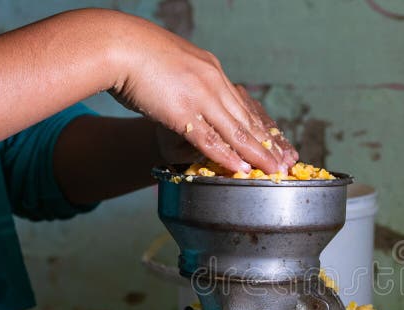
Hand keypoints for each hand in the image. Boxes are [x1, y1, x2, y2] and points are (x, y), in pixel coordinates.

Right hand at [109, 14, 296, 173]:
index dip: (263, 128)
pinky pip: (210, 139)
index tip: (279, 144)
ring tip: (274, 171)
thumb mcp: (175, 64)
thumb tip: (194, 95)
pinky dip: (227, 157)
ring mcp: (199, 97)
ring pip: (236, 132)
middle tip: (288, 162)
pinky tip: (241, 169)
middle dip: (270, 144)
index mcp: (212, 71)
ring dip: (257, 154)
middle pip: (248, 120)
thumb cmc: (137, 54)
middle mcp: (213, 83)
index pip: (244, 105)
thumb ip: (189, 81)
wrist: (116, 44)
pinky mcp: (182, 111)